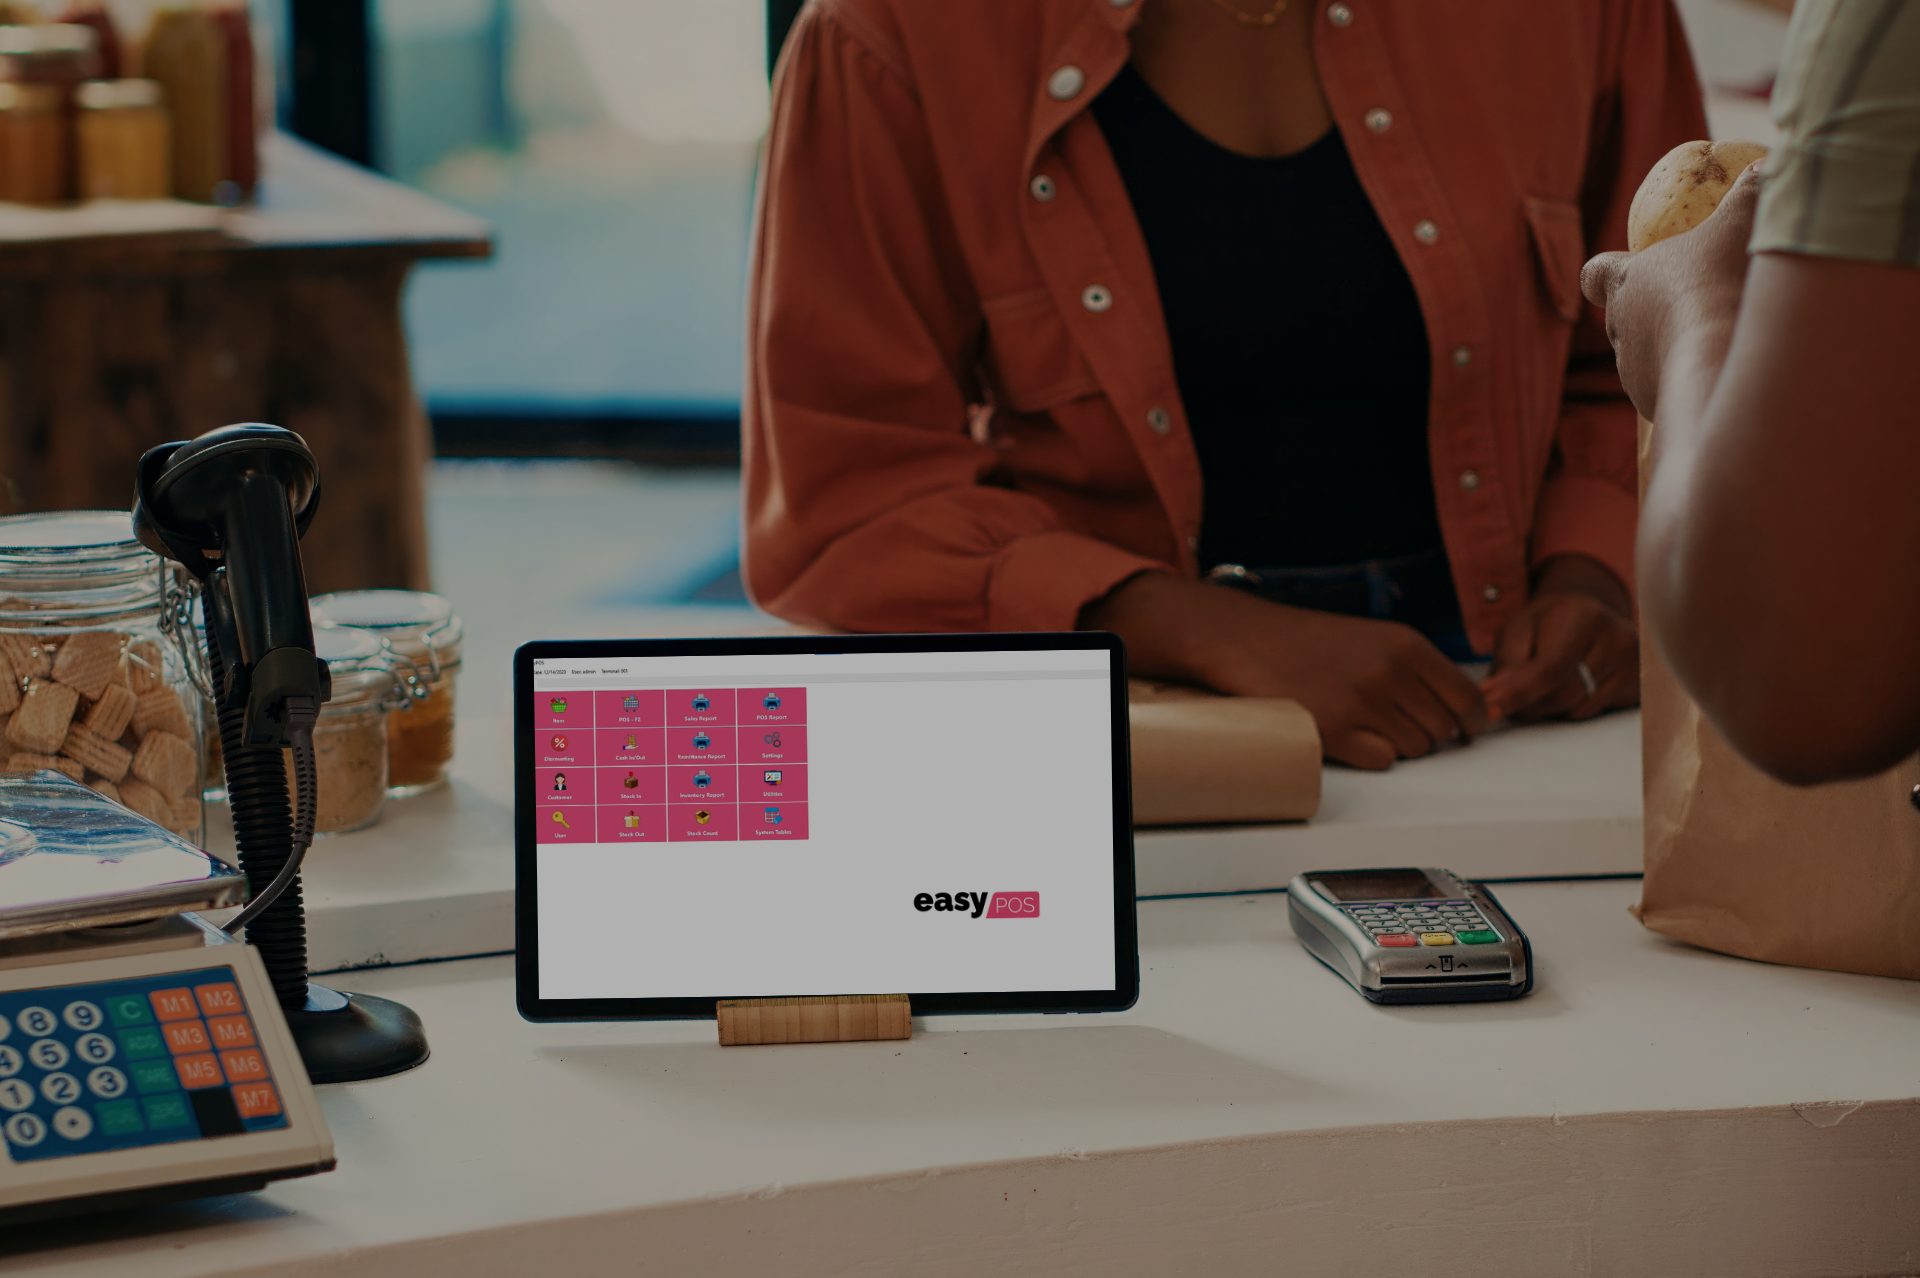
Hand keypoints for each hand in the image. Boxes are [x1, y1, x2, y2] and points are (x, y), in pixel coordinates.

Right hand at [1083, 573, 1489, 769]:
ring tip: (1363, 723)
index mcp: (1407, 644)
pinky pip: (1383, 761)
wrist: (1246, 638)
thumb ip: (1415, 667)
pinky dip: (1371, 756)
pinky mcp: (1335, 730)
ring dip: (1396, 744)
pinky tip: (1348, 736)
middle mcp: (1392, 672)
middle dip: (1426, 733)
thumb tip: (1457, 709)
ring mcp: (1364, 702)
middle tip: (1394, 723)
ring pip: (1415, 748)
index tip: (1464, 731)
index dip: (1471, 721)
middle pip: (1442, 729)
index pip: (1467, 697)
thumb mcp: (1373, 637)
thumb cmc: (1306, 641)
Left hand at [1481, 556, 1638, 722]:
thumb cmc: (1548, 624)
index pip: (1550, 667)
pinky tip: (1569, 687)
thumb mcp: (1519, 630)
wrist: (1591, 616)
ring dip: (1549, 707)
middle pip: (1564, 694)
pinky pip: (1593, 712)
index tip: (1491, 710)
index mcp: (1582, 615)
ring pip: (1577, 708)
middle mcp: (1616, 636)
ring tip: (1543, 684)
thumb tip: (1491, 698)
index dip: (1519, 692)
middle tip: (1509, 697)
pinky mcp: (1639, 683)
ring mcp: (1632, 662)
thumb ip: (1506, 662)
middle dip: (1529, 703)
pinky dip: (1570, 708)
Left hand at [1580, 161, 1762, 420]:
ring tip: (1718, 342)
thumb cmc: (1721, 281)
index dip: (1605, 272)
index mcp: (1626, 283)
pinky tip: (1725, 375)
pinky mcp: (1653, 406)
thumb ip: (1753, 192)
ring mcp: (1632, 373)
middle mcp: (1620, 330)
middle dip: (1652, 313)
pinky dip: (1693, 383)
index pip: (1595, 275)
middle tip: (1693, 304)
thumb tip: (1769, 163)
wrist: (1717, 359)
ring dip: (1676, 350)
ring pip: (1650, 359)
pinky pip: (1672, 391)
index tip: (1620, 270)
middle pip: (1624, 319)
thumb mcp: (1742, 223)